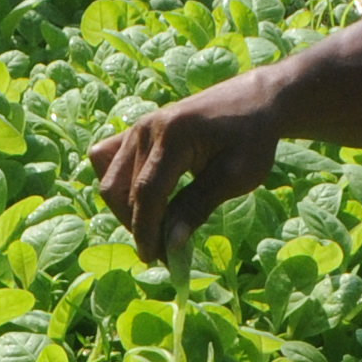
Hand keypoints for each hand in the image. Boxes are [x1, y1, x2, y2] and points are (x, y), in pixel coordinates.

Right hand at [92, 83, 281, 261]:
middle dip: (136, 225)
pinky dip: (119, 186)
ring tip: (156, 228)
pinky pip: (107, 161)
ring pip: (111, 180)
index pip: (147, 193)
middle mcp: (146, 128)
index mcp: (173, 135)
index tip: (156, 259)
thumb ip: (197, 208)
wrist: (255, 101)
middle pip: (121, 189)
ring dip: (126, 210)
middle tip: (163, 251)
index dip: (147, 230)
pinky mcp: (136, 129)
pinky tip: (142, 200)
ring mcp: (137, 127)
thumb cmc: (252, 138)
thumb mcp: (235, 176)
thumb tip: (170, 245)